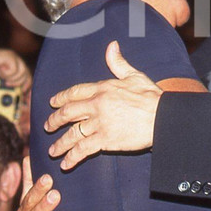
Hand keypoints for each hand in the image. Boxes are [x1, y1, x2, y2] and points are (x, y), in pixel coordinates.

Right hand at [0, 47, 31, 92]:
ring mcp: (13, 57)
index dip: (27, 85)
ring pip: (22, 72)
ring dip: (12, 79)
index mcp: (13, 65)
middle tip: (9, 86)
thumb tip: (14, 97)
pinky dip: (7, 74)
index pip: (26, 75)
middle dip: (20, 84)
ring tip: (3, 78)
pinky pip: (14, 69)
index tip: (23, 93)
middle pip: (27, 74)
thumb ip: (6, 87)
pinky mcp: (9, 56)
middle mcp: (15, 59)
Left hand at [45, 41, 160, 168]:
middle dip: (54, 120)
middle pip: (68, 113)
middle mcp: (97, 105)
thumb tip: (112, 45)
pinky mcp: (105, 140)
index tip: (53, 103)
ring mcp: (99, 123)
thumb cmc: (152, 96)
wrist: (162, 117)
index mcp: (103, 88)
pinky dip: (72, 157)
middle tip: (47, 127)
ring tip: (52, 151)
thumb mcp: (134, 75)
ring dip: (60, 143)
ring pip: (72, 134)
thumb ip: (118, 62)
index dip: (61, 98)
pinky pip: (83, 149)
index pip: (75, 92)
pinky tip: (66, 164)